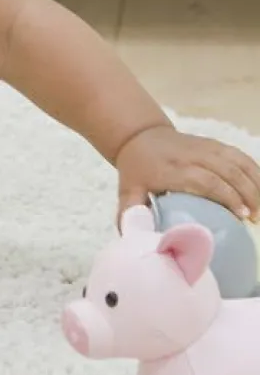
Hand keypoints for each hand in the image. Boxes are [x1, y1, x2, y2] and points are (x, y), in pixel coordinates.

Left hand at [115, 125, 259, 222]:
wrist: (139, 136)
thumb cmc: (136, 169)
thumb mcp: (128, 190)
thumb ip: (131, 213)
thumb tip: (134, 238)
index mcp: (172, 169)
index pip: (206, 180)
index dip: (226, 196)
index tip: (240, 216)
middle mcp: (191, 155)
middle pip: (227, 171)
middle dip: (247, 193)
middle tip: (255, 218)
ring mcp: (205, 147)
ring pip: (237, 162)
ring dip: (254, 184)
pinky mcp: (214, 143)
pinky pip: (239, 155)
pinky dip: (254, 171)